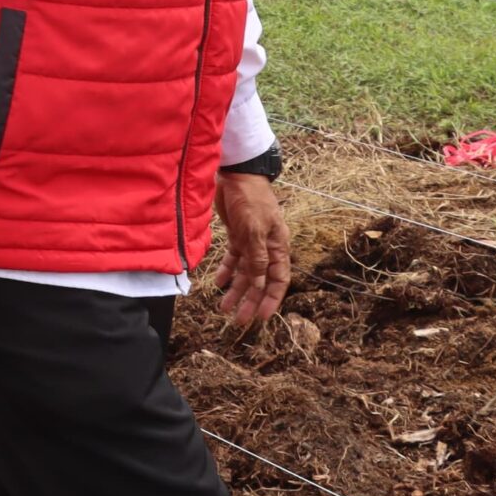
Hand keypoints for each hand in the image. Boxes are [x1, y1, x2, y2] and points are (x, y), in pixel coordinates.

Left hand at [214, 172, 291, 326]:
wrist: (238, 175)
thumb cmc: (252, 199)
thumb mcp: (256, 229)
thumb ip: (258, 257)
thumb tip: (259, 285)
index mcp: (278, 247)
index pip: (278, 280)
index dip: (271, 299)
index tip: (263, 318)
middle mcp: (267, 248)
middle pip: (260, 281)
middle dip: (250, 301)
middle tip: (238, 320)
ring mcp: (251, 242)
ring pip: (245, 273)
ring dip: (235, 291)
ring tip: (223, 308)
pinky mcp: (238, 235)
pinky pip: (233, 259)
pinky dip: (226, 272)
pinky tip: (218, 283)